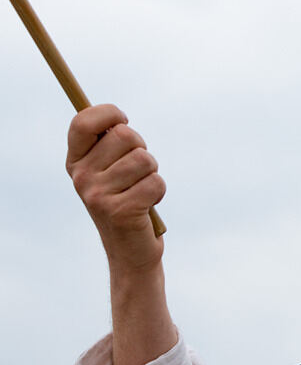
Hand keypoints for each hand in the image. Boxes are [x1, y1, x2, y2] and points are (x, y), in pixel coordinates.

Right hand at [66, 104, 165, 271]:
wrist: (130, 251)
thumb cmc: (126, 201)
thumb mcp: (111, 172)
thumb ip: (109, 145)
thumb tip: (117, 119)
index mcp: (75, 163)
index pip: (83, 122)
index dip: (108, 114)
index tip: (123, 120)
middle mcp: (81, 177)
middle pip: (125, 135)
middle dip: (142, 149)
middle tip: (137, 172)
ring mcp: (98, 195)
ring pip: (145, 159)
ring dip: (153, 173)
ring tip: (142, 191)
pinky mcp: (120, 211)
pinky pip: (155, 182)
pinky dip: (159, 192)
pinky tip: (148, 205)